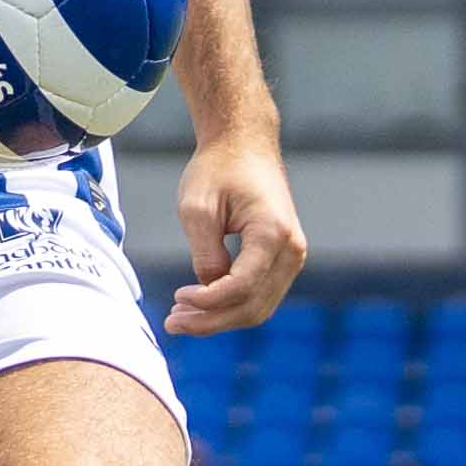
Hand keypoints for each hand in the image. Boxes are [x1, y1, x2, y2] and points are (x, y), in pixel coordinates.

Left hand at [165, 130, 306, 335]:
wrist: (244, 143)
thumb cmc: (219, 168)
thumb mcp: (198, 208)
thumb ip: (204, 254)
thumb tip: (208, 290)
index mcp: (273, 233)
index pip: (241, 287)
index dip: (208, 303)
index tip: (177, 299)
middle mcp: (292, 249)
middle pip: (253, 306)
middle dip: (211, 321)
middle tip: (173, 322)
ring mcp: (292, 255)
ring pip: (259, 307)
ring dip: (221, 319)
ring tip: (182, 317)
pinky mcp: (284, 258)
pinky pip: (260, 294)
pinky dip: (231, 305)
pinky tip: (200, 304)